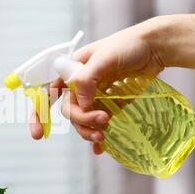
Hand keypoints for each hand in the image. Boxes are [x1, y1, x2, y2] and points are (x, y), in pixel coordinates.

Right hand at [30, 18, 165, 153]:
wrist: (156, 47)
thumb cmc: (128, 45)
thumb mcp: (103, 58)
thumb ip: (87, 80)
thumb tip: (82, 105)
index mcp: (72, 71)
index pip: (49, 92)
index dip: (39, 113)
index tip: (38, 133)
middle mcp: (81, 85)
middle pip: (70, 111)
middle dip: (82, 120)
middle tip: (102, 120)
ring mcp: (96, 96)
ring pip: (84, 120)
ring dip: (90, 130)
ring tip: (104, 135)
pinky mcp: (112, 104)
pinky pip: (100, 124)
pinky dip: (99, 137)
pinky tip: (101, 148)